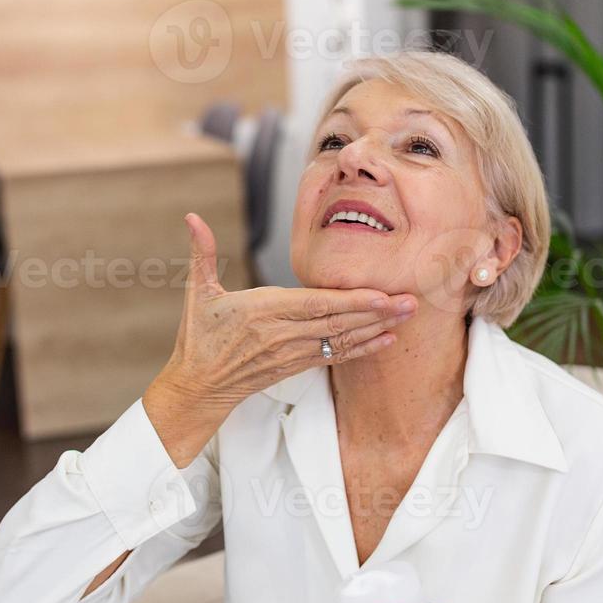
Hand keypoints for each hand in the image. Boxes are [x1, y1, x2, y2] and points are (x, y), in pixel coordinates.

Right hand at [155, 212, 416, 411]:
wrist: (198, 386)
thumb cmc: (198, 337)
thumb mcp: (197, 293)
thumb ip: (201, 252)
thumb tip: (191, 216)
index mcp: (261, 312)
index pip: (313, 305)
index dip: (349, 301)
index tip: (380, 294)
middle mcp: (281, 334)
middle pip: (337, 322)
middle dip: (376, 311)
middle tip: (411, 300)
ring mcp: (292, 353)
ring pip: (342, 339)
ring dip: (377, 328)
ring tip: (408, 315)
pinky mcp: (297, 365)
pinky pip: (336, 356)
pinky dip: (363, 348)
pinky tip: (387, 339)